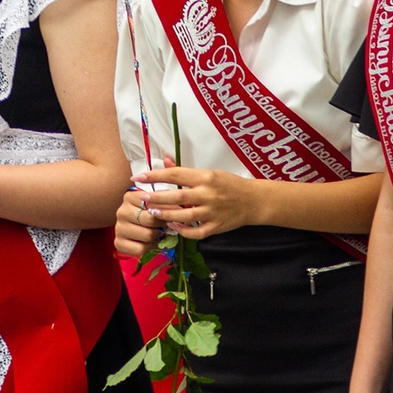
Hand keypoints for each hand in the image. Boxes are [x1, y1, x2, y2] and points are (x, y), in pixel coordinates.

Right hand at [114, 186, 161, 258]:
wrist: (132, 225)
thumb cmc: (147, 213)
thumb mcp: (155, 204)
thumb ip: (166, 204)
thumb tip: (180, 210)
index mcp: (130, 197)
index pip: (152, 203)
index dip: (163, 211)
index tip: (167, 215)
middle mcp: (122, 211)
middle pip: (150, 220)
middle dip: (161, 225)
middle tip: (163, 226)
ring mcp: (119, 227)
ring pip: (147, 235)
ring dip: (156, 237)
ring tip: (156, 234)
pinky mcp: (118, 242)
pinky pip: (140, 248)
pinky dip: (149, 247)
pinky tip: (149, 242)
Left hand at [135, 165, 263, 242]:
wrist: (254, 201)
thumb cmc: (229, 183)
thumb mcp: (209, 172)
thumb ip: (185, 170)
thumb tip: (165, 159)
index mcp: (205, 177)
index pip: (175, 175)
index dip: (155, 176)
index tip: (138, 177)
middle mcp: (208, 194)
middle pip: (177, 197)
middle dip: (156, 198)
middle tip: (142, 198)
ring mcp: (212, 212)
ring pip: (184, 216)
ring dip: (166, 215)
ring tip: (153, 213)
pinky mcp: (216, 227)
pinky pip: (196, 232)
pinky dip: (183, 231)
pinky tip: (173, 226)